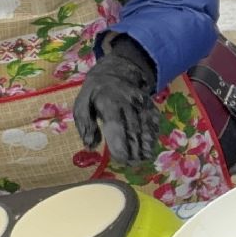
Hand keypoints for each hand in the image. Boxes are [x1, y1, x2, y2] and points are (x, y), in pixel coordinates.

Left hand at [74, 34, 159, 165]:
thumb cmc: (94, 93)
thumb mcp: (81, 105)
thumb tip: (90, 146)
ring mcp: (141, 103)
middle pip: (133, 129)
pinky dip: (154, 134)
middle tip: (134, 165)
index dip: (120, 145)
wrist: (116, 71)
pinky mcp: (149, 104)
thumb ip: (85, 126)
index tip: (121, 160)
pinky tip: (152, 147)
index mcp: (109, 104)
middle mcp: (128, 104)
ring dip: (146, 144)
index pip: (117, 127)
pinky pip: (153, 120)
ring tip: (145, 160)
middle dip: (134, 149)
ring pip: (146, 126)